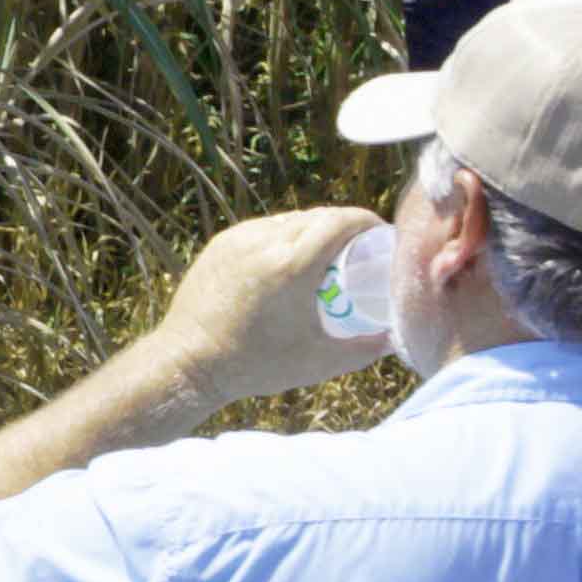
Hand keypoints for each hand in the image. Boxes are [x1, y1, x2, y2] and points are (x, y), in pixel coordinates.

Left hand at [145, 207, 390, 406]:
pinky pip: (262, 229)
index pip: (341, 221)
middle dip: (344, 225)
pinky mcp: (220, 244)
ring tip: (325, 253)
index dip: (366, 222)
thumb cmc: (255, 365)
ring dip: (312, 228)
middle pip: (317, 216)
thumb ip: (363, 350)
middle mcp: (264, 242)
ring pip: (289, 219)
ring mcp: (238, 239)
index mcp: (292, 265)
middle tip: (359, 247)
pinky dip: (283, 236)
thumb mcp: (318, 362)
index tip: (380, 235)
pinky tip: (288, 259)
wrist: (187, 364)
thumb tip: (393, 338)